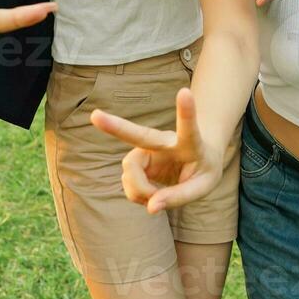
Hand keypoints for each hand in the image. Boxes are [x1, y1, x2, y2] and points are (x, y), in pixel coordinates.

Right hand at [90, 89, 224, 212]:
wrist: (197, 159)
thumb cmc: (204, 169)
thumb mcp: (203, 186)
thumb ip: (179, 197)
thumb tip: (151, 207)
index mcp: (190, 143)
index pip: (189, 128)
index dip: (186, 111)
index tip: (184, 91)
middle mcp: (164, 142)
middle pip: (140, 135)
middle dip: (116, 126)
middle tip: (95, 116)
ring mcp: (148, 150)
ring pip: (130, 171)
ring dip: (139, 191)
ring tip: (156, 198)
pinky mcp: (137, 160)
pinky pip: (129, 184)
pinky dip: (138, 195)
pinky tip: (151, 194)